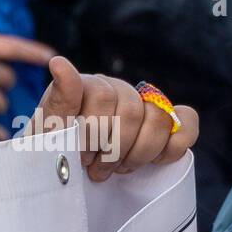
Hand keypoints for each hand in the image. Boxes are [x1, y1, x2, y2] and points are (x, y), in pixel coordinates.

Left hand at [29, 56, 197, 181]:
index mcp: (87, 83)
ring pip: (159, 118)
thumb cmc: (53, 150)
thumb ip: (58, 100)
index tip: (78, 155)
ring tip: (115, 168)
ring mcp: (142, 102)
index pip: (103, 97)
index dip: (93, 132)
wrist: (66, 169)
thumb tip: (58, 62)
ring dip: (138, 153)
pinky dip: (172, 146)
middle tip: (93, 167)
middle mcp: (116, 87)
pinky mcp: (164, 121)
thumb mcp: (46, 130)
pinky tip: (152, 162)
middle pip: (132, 112)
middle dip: (112, 149)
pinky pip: (185, 121)